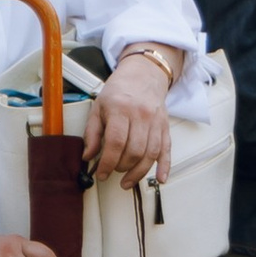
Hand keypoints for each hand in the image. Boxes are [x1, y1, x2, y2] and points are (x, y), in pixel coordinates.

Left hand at [84, 49, 173, 192]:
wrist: (144, 75)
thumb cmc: (119, 91)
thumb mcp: (98, 107)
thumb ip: (92, 133)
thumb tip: (88, 156)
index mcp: (121, 109)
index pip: (116, 142)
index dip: (108, 162)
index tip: (102, 173)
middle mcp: (141, 115)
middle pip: (134, 151)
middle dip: (121, 167)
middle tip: (113, 172)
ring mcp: (155, 122)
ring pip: (150, 154)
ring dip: (138, 172)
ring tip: (127, 181)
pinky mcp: (165, 127)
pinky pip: (167, 149)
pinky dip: (165, 166)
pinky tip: (161, 179)